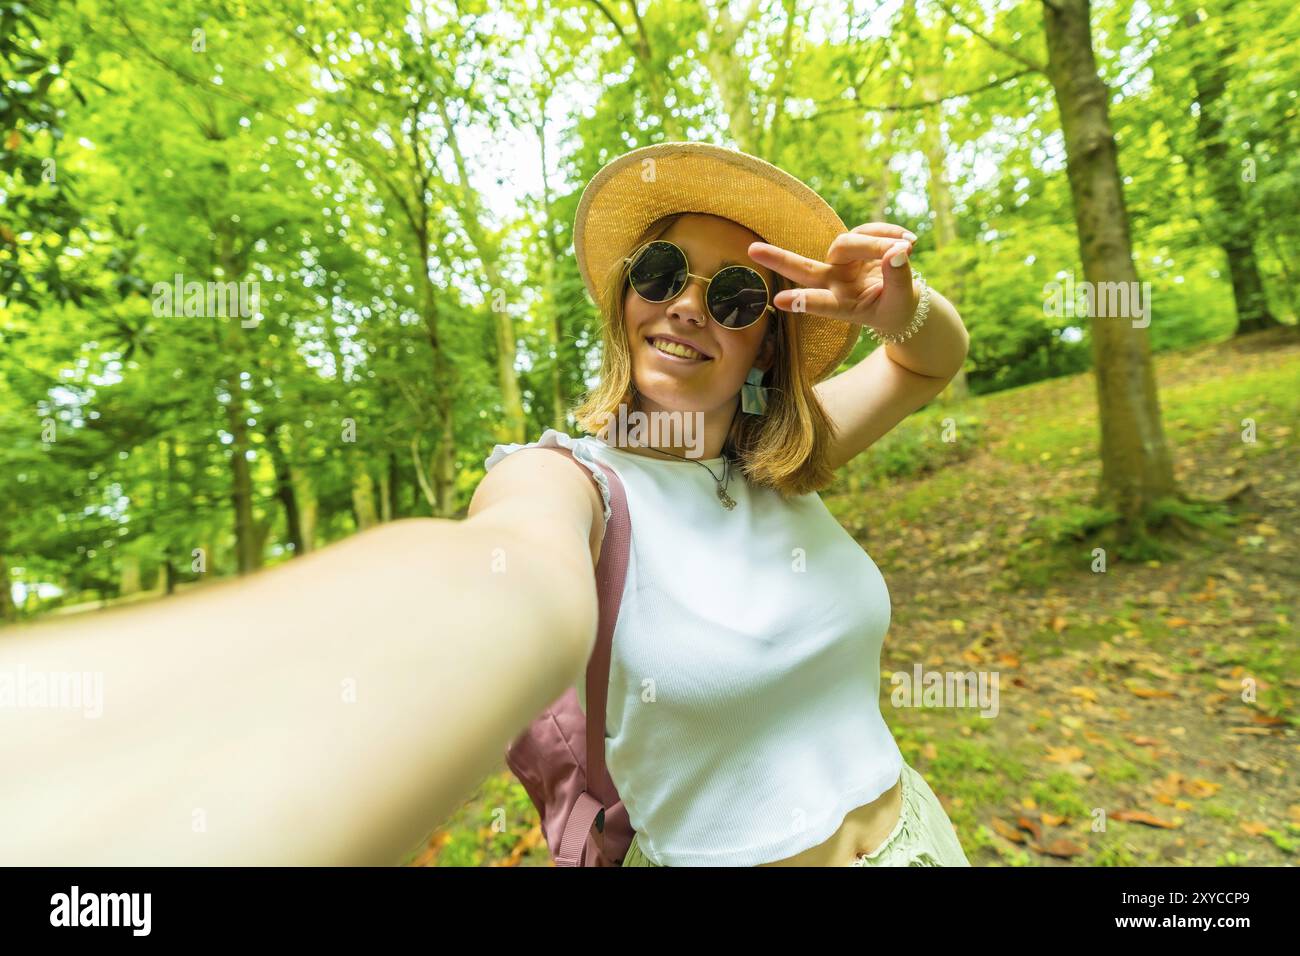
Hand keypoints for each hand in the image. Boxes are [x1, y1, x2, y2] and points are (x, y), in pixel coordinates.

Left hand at [748, 222, 918, 334]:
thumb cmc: (897, 308)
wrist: (901, 301)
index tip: (779, 300)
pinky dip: (889, 233)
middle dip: (779, 259)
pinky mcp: (854, 245)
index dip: (804, 302)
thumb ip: (899, 279)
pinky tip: (909, 242)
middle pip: (803, 269)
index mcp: (845, 306)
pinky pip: (867, 230)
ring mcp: (841, 264)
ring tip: (909, 248)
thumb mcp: (902, 302)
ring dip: (877, 242)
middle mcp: (835, 284)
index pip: (823, 304)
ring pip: (847, 243)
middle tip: (753, 251)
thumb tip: (896, 253)